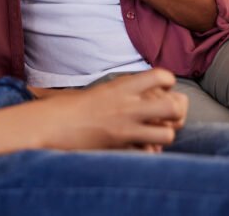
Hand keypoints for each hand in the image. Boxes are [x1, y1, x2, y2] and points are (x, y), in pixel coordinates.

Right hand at [33, 69, 187, 151]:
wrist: (51, 124)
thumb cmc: (71, 106)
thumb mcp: (102, 90)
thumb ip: (125, 91)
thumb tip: (147, 94)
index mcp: (122, 86)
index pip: (161, 76)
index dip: (168, 82)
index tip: (162, 88)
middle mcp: (127, 106)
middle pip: (173, 107)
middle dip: (176, 112)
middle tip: (166, 114)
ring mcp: (125, 128)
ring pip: (168, 134)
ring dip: (164, 135)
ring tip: (154, 133)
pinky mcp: (120, 148)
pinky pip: (149, 153)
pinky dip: (149, 152)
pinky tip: (140, 148)